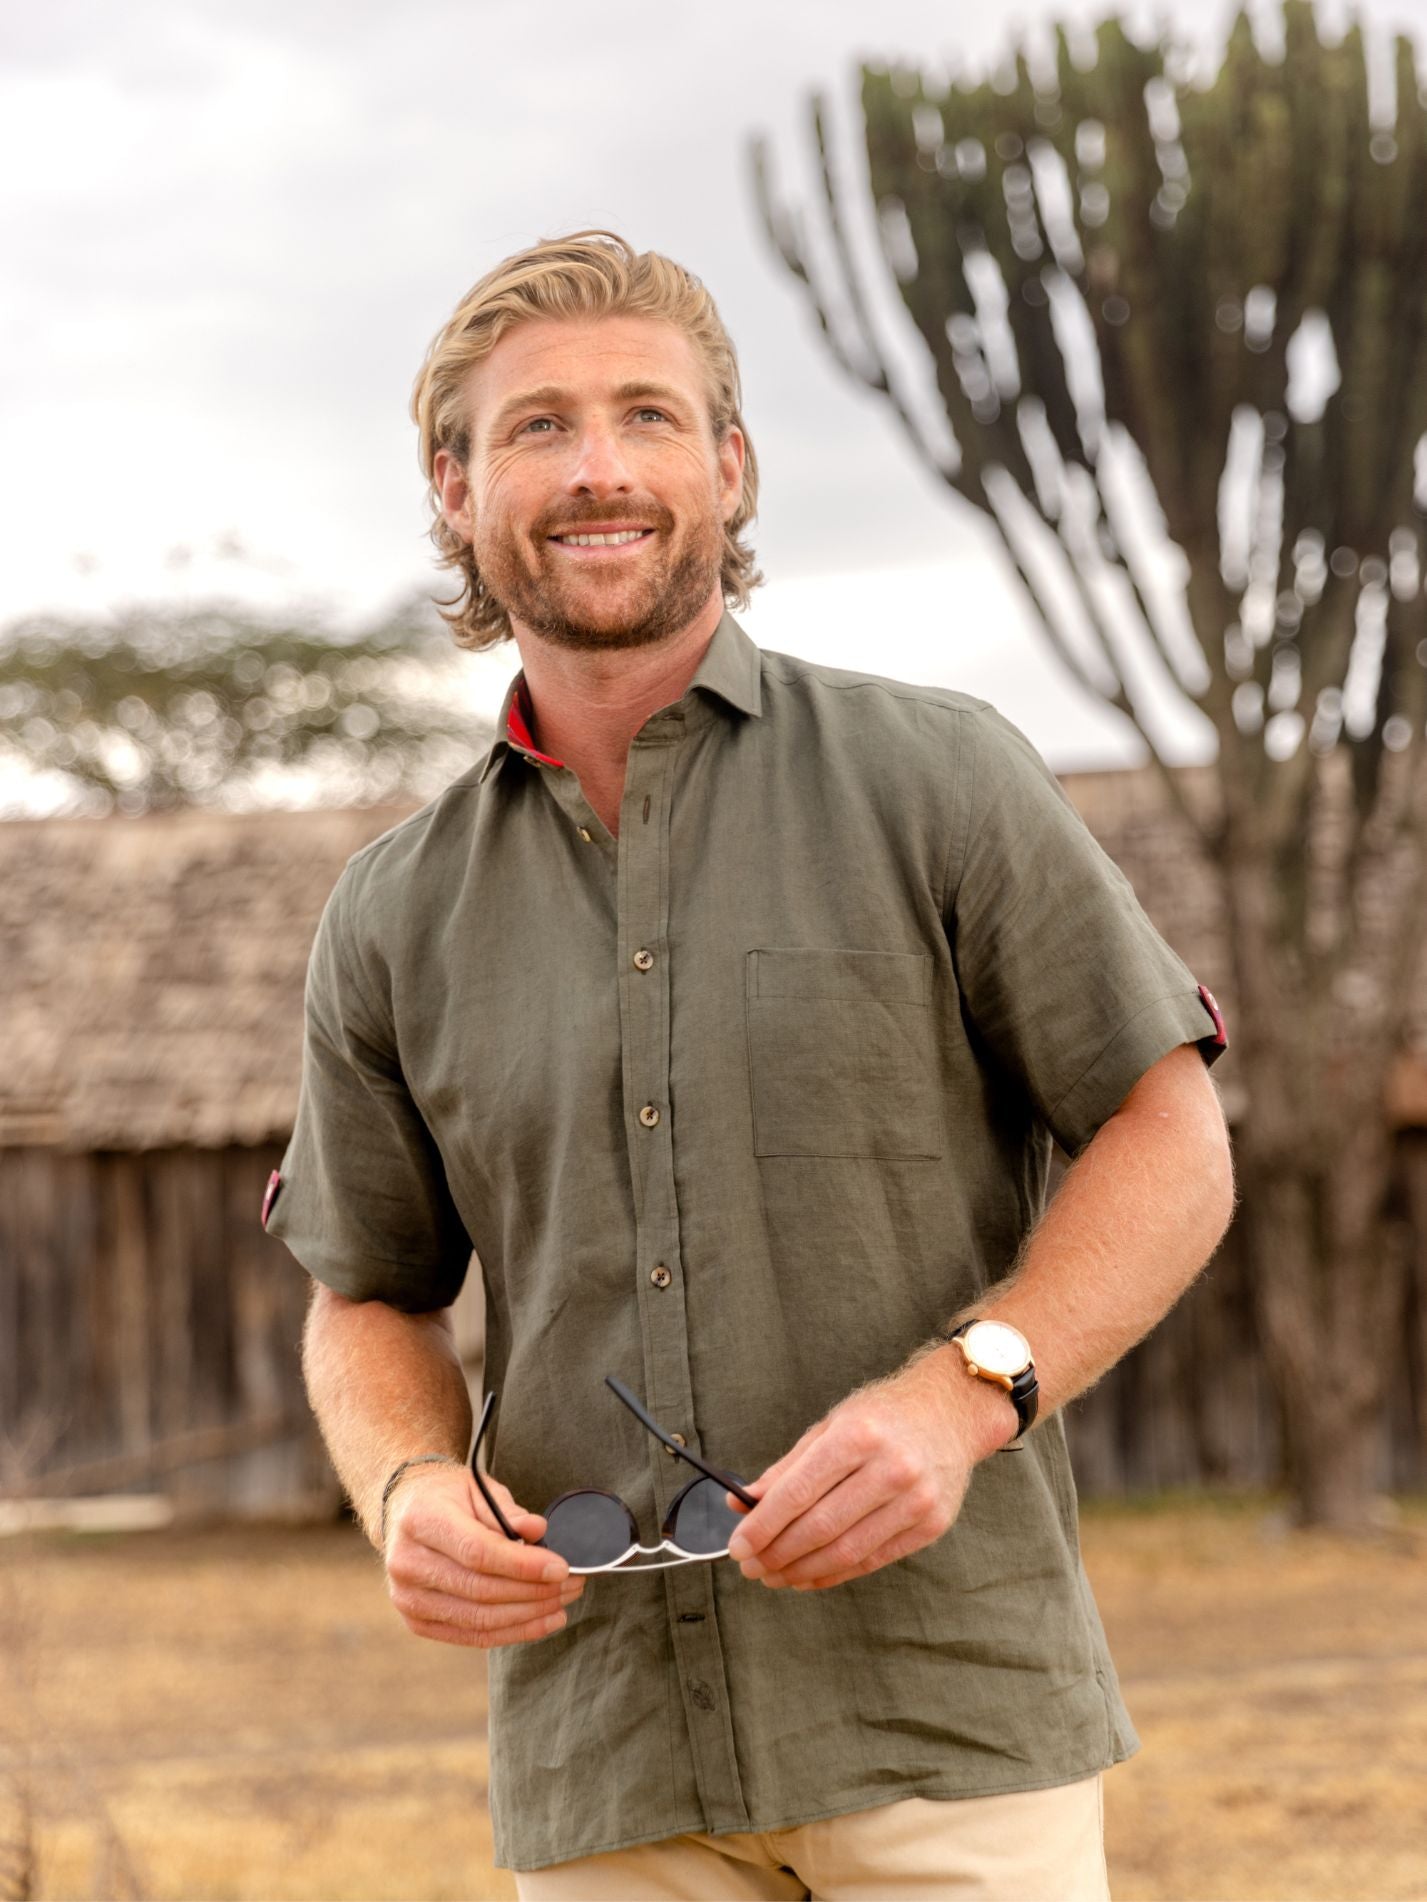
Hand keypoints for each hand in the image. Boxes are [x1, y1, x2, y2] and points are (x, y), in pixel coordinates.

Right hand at [384, 1463, 584, 1646]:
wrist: (404, 1512)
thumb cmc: (446, 1496)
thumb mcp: (477, 1487)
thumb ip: (507, 1511)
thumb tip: (538, 1530)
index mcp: (422, 1520)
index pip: (477, 1551)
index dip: (523, 1565)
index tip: (560, 1567)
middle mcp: (407, 1562)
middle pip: (481, 1589)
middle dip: (534, 1591)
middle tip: (572, 1583)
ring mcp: (409, 1597)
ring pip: (480, 1619)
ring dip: (530, 1615)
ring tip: (563, 1601)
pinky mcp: (418, 1621)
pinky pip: (472, 1635)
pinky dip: (513, 1632)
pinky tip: (543, 1620)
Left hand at [724, 1348, 1013, 1590]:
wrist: (952, 1413)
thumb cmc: (883, 1416)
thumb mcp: (831, 1426)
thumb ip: (787, 1468)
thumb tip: (742, 1504)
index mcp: (857, 1436)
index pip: (798, 1492)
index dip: (763, 1525)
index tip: (738, 1547)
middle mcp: (890, 1468)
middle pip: (820, 1527)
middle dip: (777, 1553)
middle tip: (751, 1567)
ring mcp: (915, 1500)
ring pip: (845, 1551)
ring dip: (801, 1570)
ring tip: (774, 1576)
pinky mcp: (930, 1525)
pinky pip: (872, 1560)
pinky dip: (834, 1573)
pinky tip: (809, 1575)